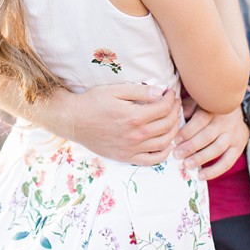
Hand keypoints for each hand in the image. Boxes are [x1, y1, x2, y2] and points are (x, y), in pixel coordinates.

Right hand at [55, 84, 182, 164]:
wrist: (73, 120)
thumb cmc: (93, 102)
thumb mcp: (116, 90)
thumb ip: (140, 91)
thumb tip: (161, 92)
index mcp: (134, 117)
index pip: (164, 108)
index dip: (171, 99)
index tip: (170, 93)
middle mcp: (135, 135)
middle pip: (168, 124)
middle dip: (175, 111)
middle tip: (174, 103)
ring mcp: (131, 149)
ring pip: (164, 142)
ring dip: (174, 130)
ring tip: (173, 119)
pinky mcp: (126, 157)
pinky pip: (152, 160)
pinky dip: (164, 152)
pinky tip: (166, 142)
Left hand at [172, 103, 249, 180]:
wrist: (244, 113)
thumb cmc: (215, 110)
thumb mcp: (203, 102)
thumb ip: (190, 107)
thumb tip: (179, 118)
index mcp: (215, 110)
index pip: (201, 119)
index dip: (188, 130)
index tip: (175, 139)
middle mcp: (225, 122)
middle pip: (208, 135)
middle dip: (191, 146)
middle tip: (177, 155)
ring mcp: (233, 136)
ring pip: (217, 149)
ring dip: (200, 158)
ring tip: (186, 165)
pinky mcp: (238, 148)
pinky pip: (227, 162)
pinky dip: (214, 171)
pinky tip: (201, 176)